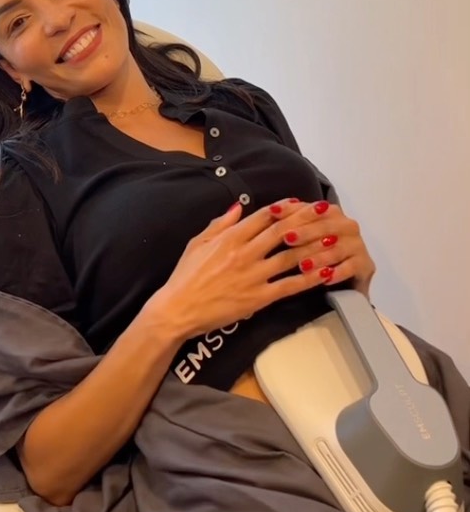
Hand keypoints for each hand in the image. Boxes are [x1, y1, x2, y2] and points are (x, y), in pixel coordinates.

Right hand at [155, 199, 340, 339]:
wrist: (177, 309)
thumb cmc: (185, 276)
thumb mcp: (198, 242)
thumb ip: (221, 223)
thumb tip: (240, 206)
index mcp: (230, 237)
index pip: (264, 216)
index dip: (285, 207)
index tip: (301, 202)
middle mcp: (244, 252)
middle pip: (283, 230)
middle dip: (307, 219)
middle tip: (326, 211)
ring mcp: (253, 275)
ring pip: (291, 257)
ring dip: (314, 246)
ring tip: (334, 238)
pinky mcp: (258, 298)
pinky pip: (288, 286)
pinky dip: (308, 278)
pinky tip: (325, 273)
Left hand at [271, 199, 375, 297]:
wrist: (341, 281)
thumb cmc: (316, 254)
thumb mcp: (302, 237)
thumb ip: (291, 220)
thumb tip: (272, 209)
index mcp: (332, 213)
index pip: (312, 209)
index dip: (292, 211)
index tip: (273, 213)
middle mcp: (347, 225)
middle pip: (326, 226)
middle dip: (306, 232)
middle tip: (288, 239)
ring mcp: (358, 245)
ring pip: (338, 248)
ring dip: (319, 256)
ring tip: (302, 265)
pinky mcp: (366, 265)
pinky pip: (352, 267)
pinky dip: (338, 273)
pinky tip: (325, 279)